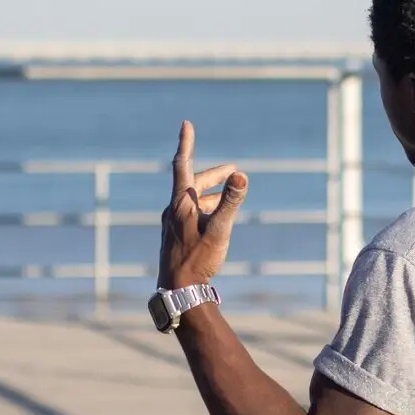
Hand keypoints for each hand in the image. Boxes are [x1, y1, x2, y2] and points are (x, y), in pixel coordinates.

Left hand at [159, 121, 247, 288]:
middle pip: (193, 182)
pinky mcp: (175, 235)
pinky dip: (205, 207)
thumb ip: (231, 201)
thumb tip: (241, 175)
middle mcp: (174, 209)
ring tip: (227, 194)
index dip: (186, 142)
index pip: (182, 164)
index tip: (186, 124)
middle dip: (213, 174)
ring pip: (193, 199)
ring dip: (211, 192)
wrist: (177, 289)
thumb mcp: (220, 229)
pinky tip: (215, 218)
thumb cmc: (198, 259)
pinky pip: (190, 213)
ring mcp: (173, 223)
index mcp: (181, 202)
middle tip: (232, 170)